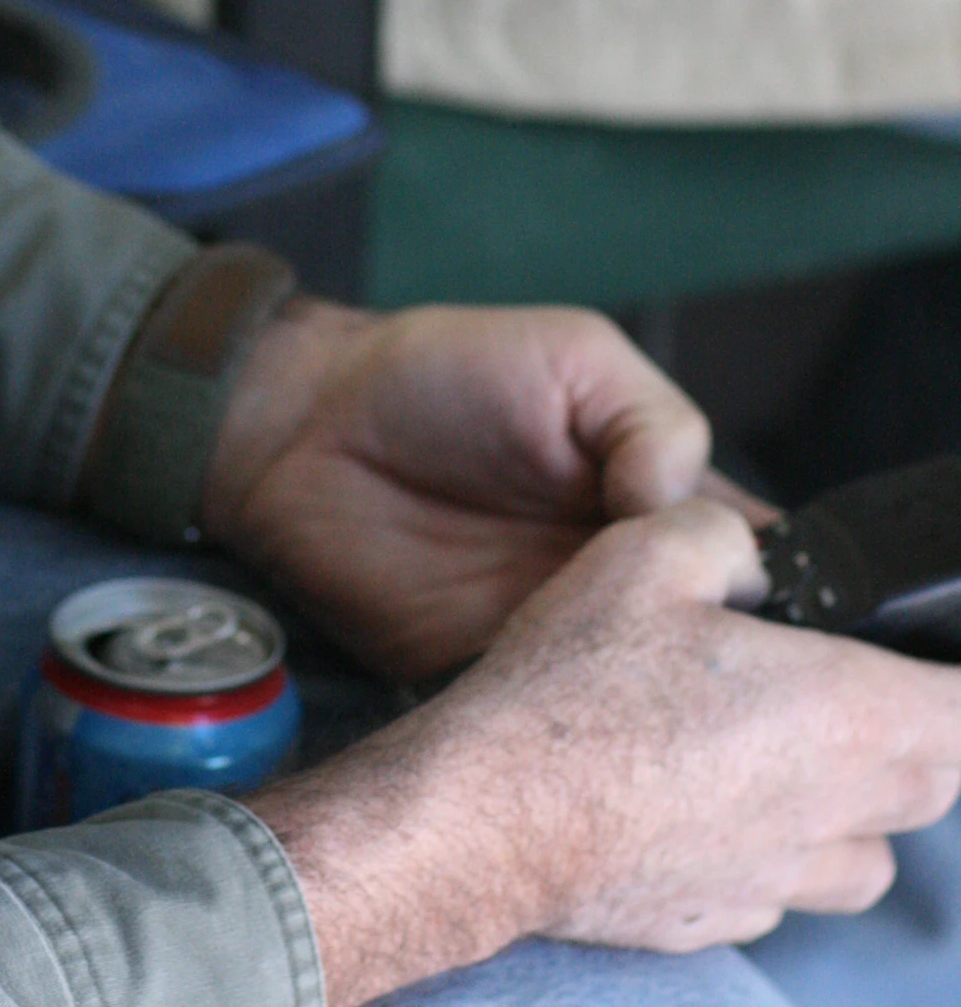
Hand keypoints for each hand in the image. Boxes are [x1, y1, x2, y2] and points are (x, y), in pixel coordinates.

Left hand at [202, 297, 764, 677]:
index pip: (754, 565)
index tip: (789, 622)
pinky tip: (585, 732)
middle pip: (710, 650)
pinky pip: (551, 727)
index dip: (780, 599)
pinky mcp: (491, 679)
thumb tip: (688, 514)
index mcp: (658, 502)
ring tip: (662, 708)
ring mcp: (557, 636)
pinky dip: (570, 736)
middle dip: (728, 673)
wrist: (303, 429)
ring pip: (639, 701)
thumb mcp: (573, 357)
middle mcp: (620, 581)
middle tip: (727, 680)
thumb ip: (651, 425)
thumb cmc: (439, 373)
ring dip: (654, 709)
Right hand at [248, 499, 960, 1004]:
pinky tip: (712, 802)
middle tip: (871, 685)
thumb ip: (724, 535)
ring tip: (798, 751)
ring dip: (862, 804)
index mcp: (842, 712)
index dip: (952, 674)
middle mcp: (833, 808)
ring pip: (871, 852)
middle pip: (938, 782)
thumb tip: (748, 554)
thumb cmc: (572, 690)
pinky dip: (777, 848)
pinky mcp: (724, 919)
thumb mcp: (646, 552)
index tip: (936, 656)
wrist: (494, 815)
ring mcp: (780, 878)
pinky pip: (789, 888)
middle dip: (924, 733)